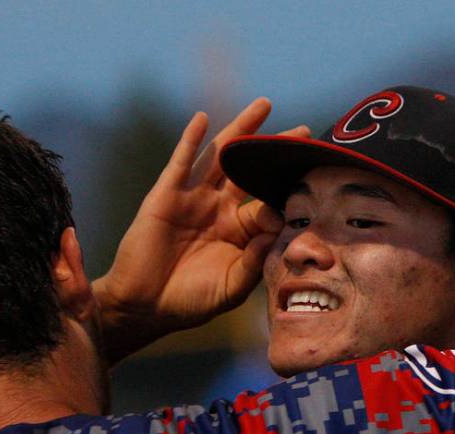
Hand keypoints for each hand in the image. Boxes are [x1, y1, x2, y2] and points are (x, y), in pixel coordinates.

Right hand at [93, 98, 307, 364]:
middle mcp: (218, 210)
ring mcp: (193, 199)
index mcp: (238, 232)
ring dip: (240, 130)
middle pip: (250, 172)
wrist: (146, 307)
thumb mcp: (232, 287)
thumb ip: (255, 261)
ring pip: (221, 157)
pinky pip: (181, 163)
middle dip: (274, 151)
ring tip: (264, 106)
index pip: (268, 205)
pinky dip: (190, 140)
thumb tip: (276, 229)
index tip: (308, 190)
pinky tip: (203, 119)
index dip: (285, 198)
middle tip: (306, 131)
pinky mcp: (166, 196)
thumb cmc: (190, 301)